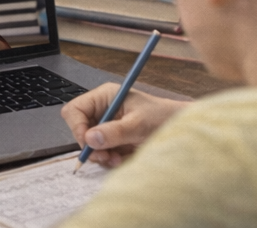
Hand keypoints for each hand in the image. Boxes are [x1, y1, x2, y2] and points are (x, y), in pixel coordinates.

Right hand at [61, 84, 188, 167]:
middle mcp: (102, 109)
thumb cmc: (162, 118)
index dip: (77, 127)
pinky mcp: (112, 139)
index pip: (75, 110)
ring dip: (101, 154)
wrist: (180, 130)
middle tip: (105, 156)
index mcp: (105, 97)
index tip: (89, 143)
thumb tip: (90, 139)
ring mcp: (107, 125)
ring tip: (117, 159)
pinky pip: (101, 152)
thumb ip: (114, 131)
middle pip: (79, 128)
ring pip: (89, 143)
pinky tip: (121, 158)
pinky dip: (108, 158)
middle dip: (91, 145)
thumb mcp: (138, 124)